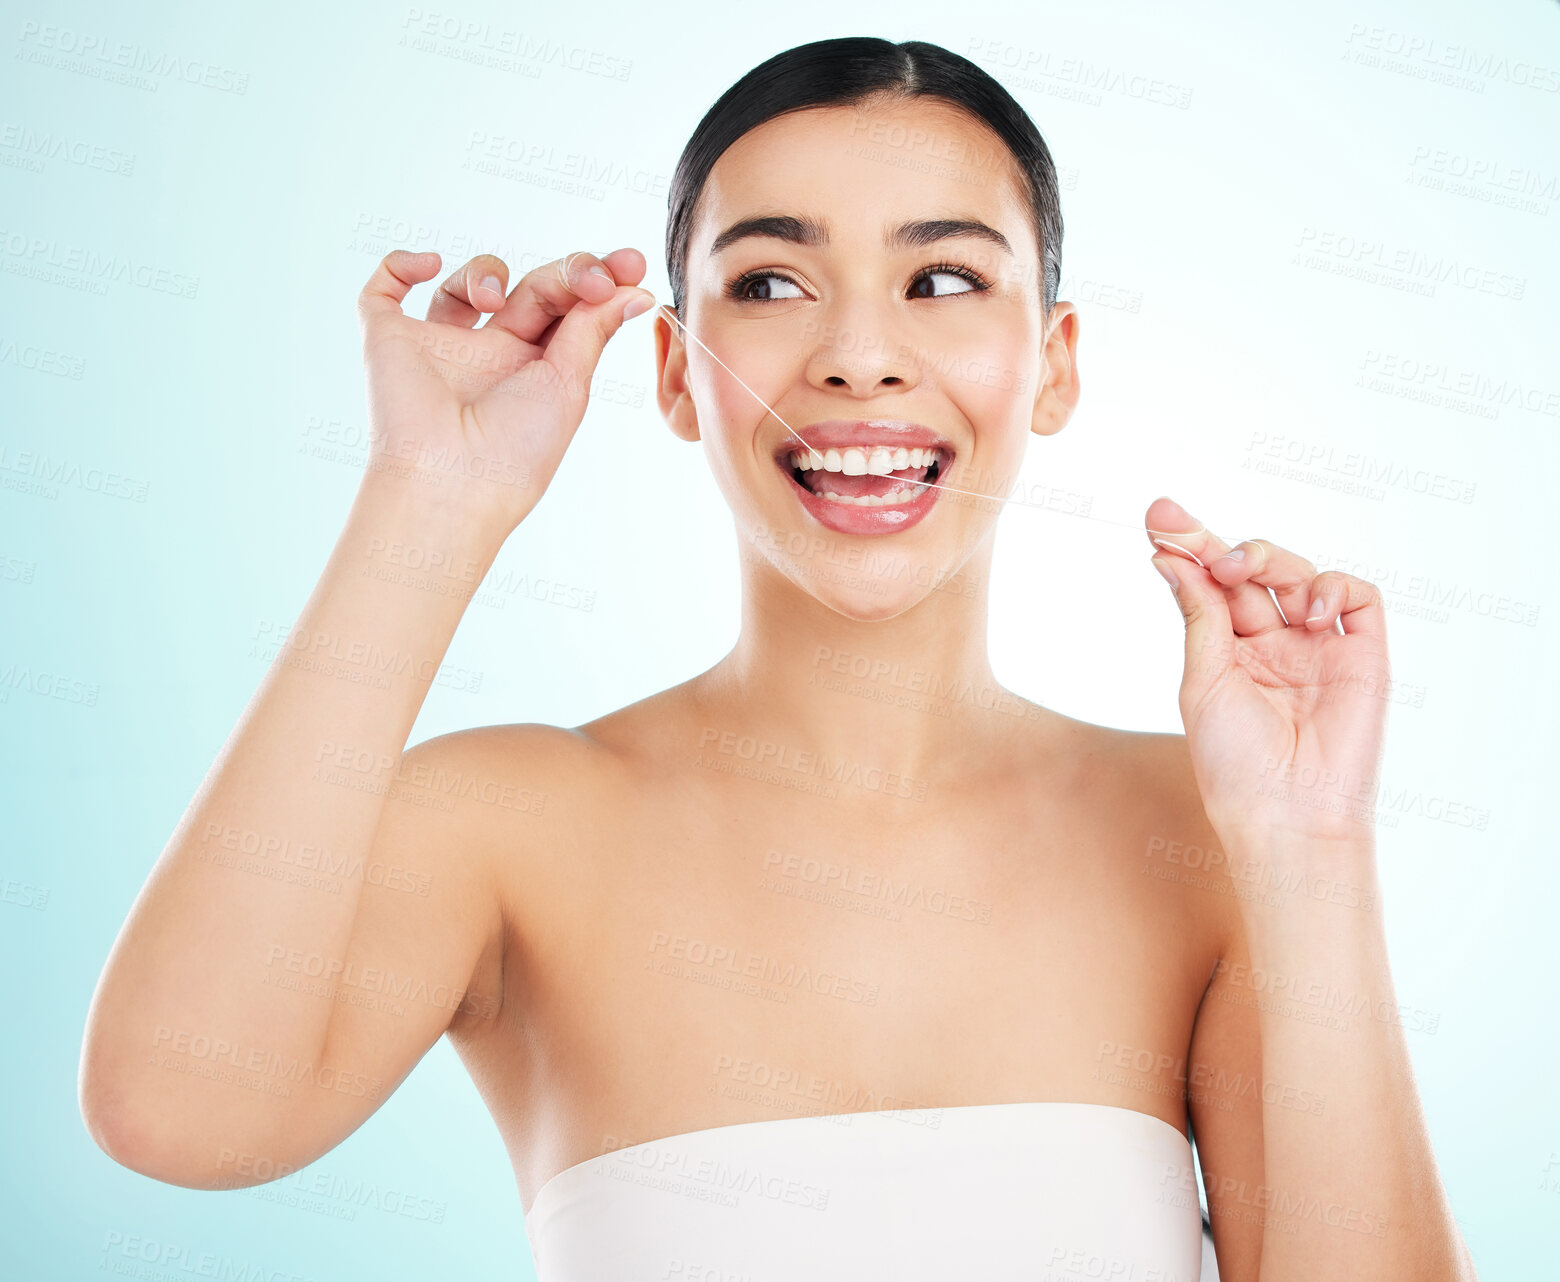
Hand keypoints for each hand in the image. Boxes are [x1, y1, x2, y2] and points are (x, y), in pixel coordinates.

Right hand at [355, 247, 655, 534]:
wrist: (452, 482)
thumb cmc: (514, 453)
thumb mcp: (570, 384)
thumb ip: (594, 329)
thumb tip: (634, 287)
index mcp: (536, 371)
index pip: (568, 310)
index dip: (596, 280)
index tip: (630, 263)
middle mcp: (490, 356)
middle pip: (529, 289)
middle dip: (564, 272)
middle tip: (590, 279)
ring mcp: (440, 347)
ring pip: (465, 283)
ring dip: (488, 271)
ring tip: (496, 301)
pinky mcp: (390, 340)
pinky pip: (384, 290)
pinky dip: (402, 264)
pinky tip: (430, 264)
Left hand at [1145, 496, 1390, 850]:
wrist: (1287, 814)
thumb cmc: (1235, 763)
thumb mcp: (1203, 680)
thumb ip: (1199, 616)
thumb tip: (1170, 558)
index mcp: (1229, 651)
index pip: (1210, 586)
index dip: (1189, 548)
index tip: (1158, 517)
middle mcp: (1274, 644)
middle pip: (1251, 573)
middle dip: (1218, 544)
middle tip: (1188, 536)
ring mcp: (1318, 647)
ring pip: (1299, 574)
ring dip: (1267, 557)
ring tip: (1238, 569)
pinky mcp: (1363, 655)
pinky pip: (1358, 597)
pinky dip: (1332, 588)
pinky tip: (1305, 612)